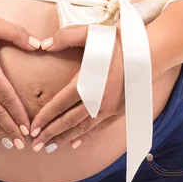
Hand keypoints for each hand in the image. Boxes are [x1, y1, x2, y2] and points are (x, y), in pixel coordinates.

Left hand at [29, 25, 124, 152]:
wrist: (149, 52)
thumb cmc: (118, 42)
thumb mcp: (90, 34)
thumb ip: (65, 38)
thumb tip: (44, 45)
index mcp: (87, 83)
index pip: (59, 105)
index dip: (44, 118)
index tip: (32, 128)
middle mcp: (98, 101)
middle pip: (68, 122)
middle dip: (50, 134)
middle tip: (35, 145)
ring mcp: (110, 109)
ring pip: (82, 129)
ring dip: (65, 139)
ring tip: (50, 147)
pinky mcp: (119, 112)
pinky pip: (98, 128)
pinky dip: (85, 137)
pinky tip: (74, 143)